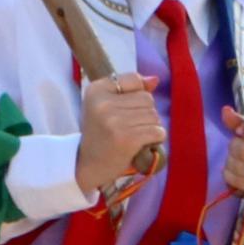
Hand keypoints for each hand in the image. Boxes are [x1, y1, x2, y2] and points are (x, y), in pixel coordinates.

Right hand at [75, 72, 164, 196]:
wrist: (87, 165)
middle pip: (147, 99)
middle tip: (129, 128)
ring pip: (154, 116)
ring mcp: (115, 121)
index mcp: (96, 90)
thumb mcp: (106, 105)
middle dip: (145, 114)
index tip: (123, 111)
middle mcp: (103, 103)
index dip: (137, 96)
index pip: (134, 80)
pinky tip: (142, 144)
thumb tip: (154, 80)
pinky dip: (155, 139)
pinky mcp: (127, 139)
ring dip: (151, 128)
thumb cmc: (100, 133)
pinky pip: (157, 132)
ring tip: (134, 136)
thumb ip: (130, 88)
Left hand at [221, 117, 243, 237]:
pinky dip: (230, 177)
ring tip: (236, 164)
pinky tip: (236, 177)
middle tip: (236, 150)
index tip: (241, 132)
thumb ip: (243, 124)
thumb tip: (225, 111)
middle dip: (233, 148)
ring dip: (230, 164)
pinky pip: (237, 180)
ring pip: (239, 165)